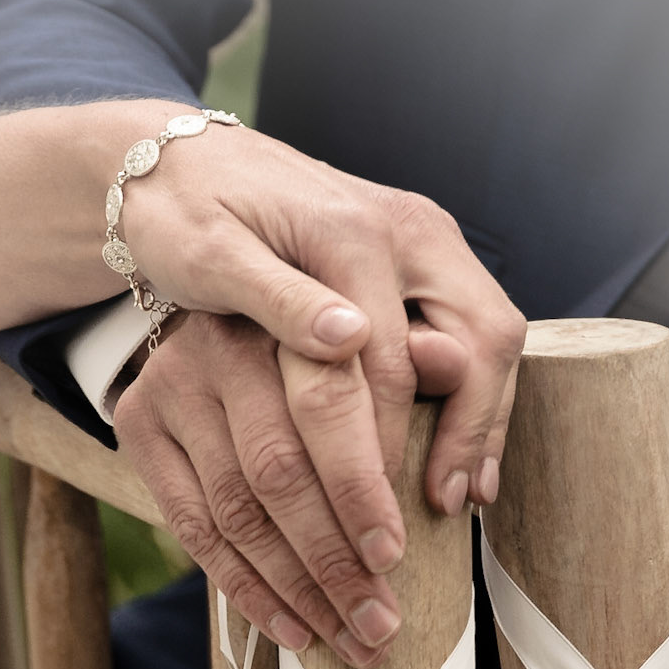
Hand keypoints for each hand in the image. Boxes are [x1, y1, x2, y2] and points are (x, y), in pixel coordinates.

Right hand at [114, 312, 399, 665]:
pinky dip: (247, 588)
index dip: (359, 488)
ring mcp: (172, 384)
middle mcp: (223, 343)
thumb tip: (453, 367)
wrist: (221, 296)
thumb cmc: (322, 342)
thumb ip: (413, 357)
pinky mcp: (139, 424)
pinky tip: (293, 628)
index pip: (327, 406)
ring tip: (348, 639)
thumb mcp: (377, 333)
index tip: (393, 556)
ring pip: (237, 511)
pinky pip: (195, 528)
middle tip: (379, 625)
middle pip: (278, 472)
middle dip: (334, 560)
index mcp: (291, 311)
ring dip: (297, 589)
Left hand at [121, 120, 525, 523]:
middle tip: (447, 506)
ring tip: (466, 495)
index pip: (395, 359)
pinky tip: (461, 451)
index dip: (390, 442)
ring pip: (489, 332)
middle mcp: (405, 229)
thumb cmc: (183, 215)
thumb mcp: (211, 258)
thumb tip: (348, 339)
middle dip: (471, 430)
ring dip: (484, 416)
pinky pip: (469, 329)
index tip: (380, 509)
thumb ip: (280, 299)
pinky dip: (473, 392)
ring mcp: (419, 241)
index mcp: (352, 232)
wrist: (178, 159)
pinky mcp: (418, 258)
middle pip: (478, 336)